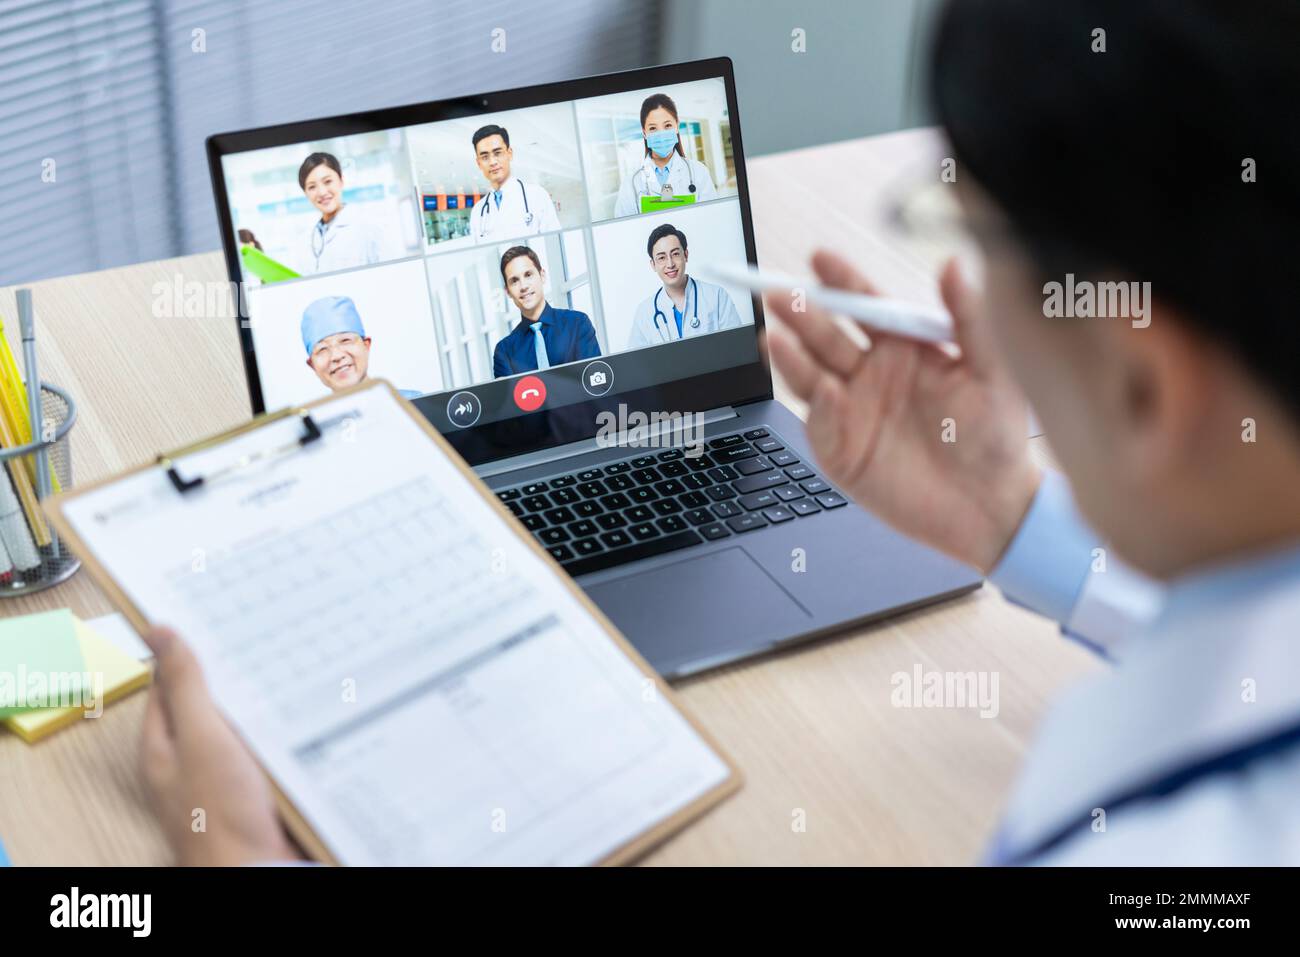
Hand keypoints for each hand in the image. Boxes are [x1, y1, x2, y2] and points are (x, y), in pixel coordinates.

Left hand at [140, 627, 299, 865]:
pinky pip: (261, 753)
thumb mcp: (201, 737)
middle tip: (256, 640)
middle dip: (228, 677)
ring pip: (236, 729)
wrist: (256, 872)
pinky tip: (298, 721)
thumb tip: (157, 632)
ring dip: (257, 707)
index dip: (185, 653)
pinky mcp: (249, 794)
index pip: (167, 686)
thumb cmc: (220, 816)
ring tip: (285, 672)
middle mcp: (187, 762)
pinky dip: (276, 735)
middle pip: (203, 706)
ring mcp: (219, 781)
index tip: (211, 621)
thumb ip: (184, 686)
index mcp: (161, 747)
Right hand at [764, 251, 1039, 573]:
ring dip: (790, 354)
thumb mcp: (993, 370)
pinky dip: (818, 406)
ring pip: (811, 374)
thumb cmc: (996, 439)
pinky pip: (820, 422)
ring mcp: (852, 411)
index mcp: (904, 347)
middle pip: (826, 334)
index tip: (821, 260)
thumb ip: (970, 316)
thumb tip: (954, 264)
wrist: (990, 509)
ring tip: (773, 335)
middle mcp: (872, 374)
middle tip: (780, 294)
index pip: (865, 304)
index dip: (841, 281)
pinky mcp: (841, 449)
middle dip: (801, 313)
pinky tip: (821, 390)